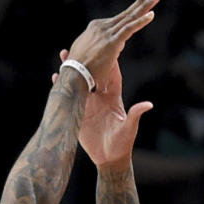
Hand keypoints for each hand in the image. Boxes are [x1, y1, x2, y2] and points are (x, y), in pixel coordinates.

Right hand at [56, 54, 151, 168]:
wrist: (109, 159)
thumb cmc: (122, 144)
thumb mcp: (129, 129)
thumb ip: (135, 115)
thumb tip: (148, 104)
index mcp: (113, 98)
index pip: (111, 75)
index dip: (108, 61)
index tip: (105, 46)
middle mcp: (100, 99)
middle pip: (93, 74)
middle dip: (87, 60)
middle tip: (81, 45)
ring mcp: (89, 105)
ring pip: (80, 83)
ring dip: (73, 70)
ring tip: (64, 56)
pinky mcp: (79, 114)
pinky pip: (70, 98)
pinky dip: (64, 88)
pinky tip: (54, 78)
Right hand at [65, 0, 159, 88]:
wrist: (73, 74)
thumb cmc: (78, 68)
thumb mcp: (86, 52)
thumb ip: (95, 47)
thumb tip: (102, 51)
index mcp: (96, 28)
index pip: (119, 20)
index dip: (132, 14)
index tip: (143, 8)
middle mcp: (102, 26)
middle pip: (126, 13)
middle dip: (141, 2)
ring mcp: (107, 33)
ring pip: (130, 17)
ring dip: (144, 6)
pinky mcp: (112, 41)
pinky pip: (129, 28)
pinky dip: (141, 21)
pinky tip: (152, 14)